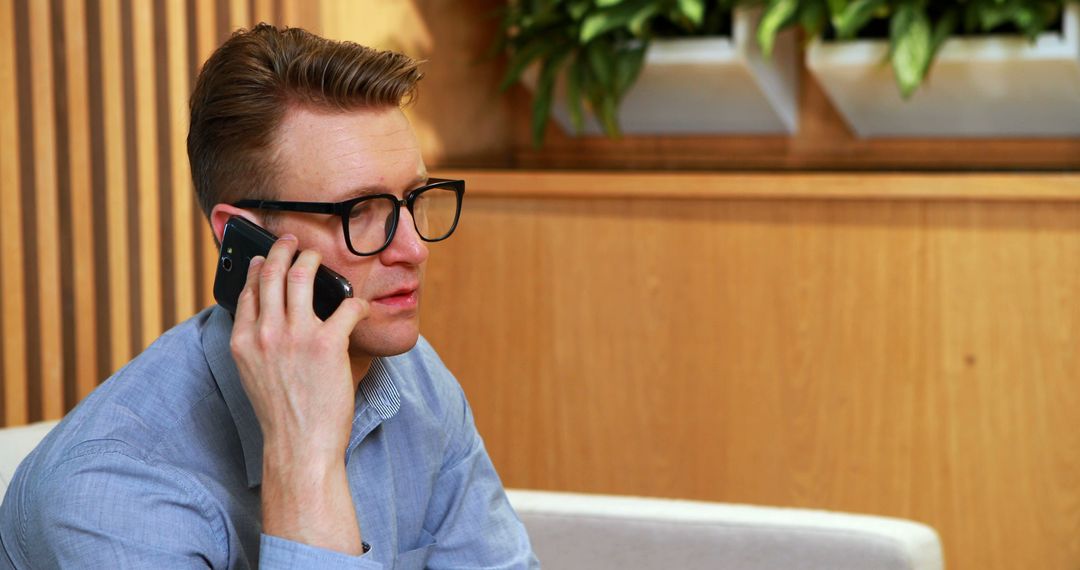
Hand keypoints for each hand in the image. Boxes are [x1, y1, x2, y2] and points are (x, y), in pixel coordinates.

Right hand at [229, 234, 366, 458]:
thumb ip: (259, 344)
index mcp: (244, 342)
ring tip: (320, 258)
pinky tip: (359, 306)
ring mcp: (295, 336)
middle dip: (283, 250)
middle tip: (292, 241)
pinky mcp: (327, 344)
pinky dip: (355, 302)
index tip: (264, 258)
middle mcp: (265, 334)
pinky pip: (346, 306)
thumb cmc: (282, 415)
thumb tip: (271, 319)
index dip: (258, 268)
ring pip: (302, 276)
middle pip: (272, 273)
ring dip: (313, 260)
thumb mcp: (254, 375)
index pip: (249, 291)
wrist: (298, 445)